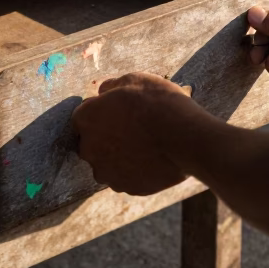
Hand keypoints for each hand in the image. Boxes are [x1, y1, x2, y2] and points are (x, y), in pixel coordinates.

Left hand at [71, 73, 193, 194]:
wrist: (185, 138)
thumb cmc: (158, 104)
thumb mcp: (134, 80)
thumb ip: (112, 86)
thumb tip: (103, 91)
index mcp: (85, 119)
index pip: (84, 117)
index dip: (102, 113)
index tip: (119, 112)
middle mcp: (88, 149)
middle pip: (92, 143)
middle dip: (107, 137)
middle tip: (133, 129)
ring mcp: (107, 172)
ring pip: (108, 164)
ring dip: (120, 156)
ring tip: (146, 146)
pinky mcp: (126, 188)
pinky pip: (127, 177)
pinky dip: (136, 171)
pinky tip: (153, 159)